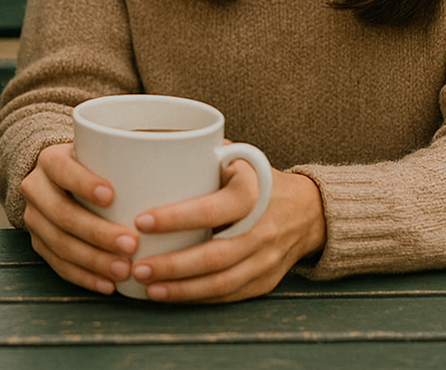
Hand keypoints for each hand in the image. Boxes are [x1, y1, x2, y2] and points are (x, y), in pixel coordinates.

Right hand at [18, 143, 138, 294]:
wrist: (58, 178)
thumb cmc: (94, 164)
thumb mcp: (101, 150)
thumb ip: (126, 152)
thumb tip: (175, 154)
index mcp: (51, 160)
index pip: (63, 170)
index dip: (83, 183)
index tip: (111, 196)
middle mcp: (36, 188)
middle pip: (63, 214)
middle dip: (97, 233)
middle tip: (131, 244)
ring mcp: (34, 218)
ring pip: (60, 243)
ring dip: (94, 260)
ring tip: (124, 270)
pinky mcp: (38, 243)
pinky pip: (58, 265)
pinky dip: (85, 277)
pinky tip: (108, 284)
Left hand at [129, 164, 325, 302]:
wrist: (308, 211)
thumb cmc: (258, 181)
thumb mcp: (239, 159)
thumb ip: (201, 156)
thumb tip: (150, 146)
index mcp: (253, 193)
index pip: (212, 210)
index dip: (176, 218)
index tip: (141, 221)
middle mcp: (263, 229)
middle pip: (215, 256)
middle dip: (172, 265)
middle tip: (138, 266)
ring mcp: (266, 259)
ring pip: (221, 282)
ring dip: (182, 288)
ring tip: (148, 286)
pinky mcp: (266, 281)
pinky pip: (229, 295)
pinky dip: (198, 297)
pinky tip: (172, 294)